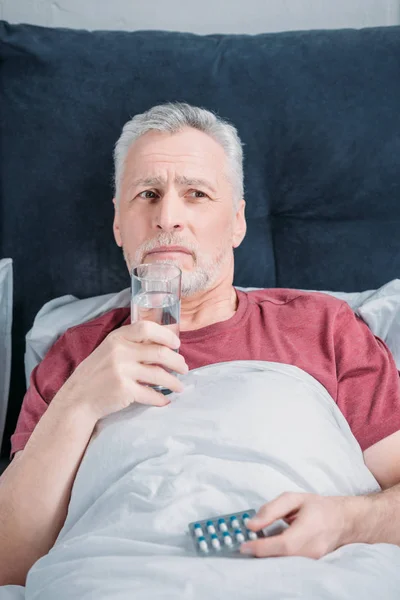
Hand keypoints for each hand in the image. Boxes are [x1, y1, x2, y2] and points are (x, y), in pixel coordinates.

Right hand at [53, 320, 188, 420]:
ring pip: (159, 374)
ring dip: (174, 382)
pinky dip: (161, 399)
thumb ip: (131, 344)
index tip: (177, 344)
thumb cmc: (97, 373)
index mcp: (117, 338)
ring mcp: (121, 371)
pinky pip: (150, 394)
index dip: (166, 335)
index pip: (146, 328)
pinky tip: (165, 401)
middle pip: (159, 352)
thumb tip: (164, 343)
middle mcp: (119, 352)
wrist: (78, 398)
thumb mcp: (110, 350)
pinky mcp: (124, 390)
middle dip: (177, 361)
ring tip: (180, 386)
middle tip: (184, 368)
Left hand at [240, 492, 362, 558]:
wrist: (344, 521)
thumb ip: (271, 510)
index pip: (282, 544)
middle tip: (245, 543)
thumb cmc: (318, 507)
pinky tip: (269, 547)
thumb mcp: (294, 498)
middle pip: (280, 557)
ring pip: (283, 562)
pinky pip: (289, 562)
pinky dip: (276, 556)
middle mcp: (311, 549)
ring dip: (267, 554)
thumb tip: (251, 524)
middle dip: (259, 552)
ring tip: (255, 542)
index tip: (243, 545)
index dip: (261, 547)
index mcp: (308, 529)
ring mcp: (312, 560)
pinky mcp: (310, 564)